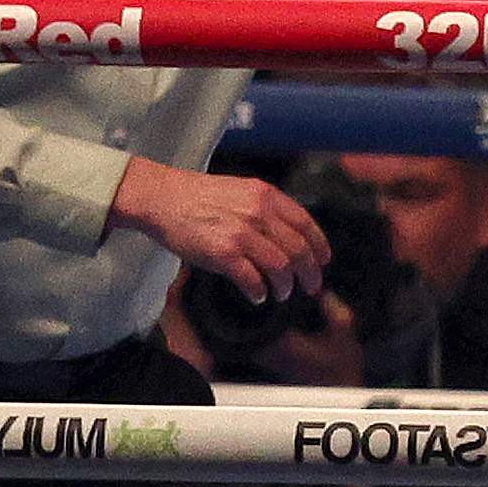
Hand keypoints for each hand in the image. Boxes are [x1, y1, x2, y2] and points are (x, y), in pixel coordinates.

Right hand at [111, 159, 329, 304]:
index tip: (323, 261)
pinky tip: (257, 296)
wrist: (164, 198)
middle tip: (310, 287)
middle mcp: (258, 213)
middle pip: (298, 249)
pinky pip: (252, 280)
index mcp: (266, 195)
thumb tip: (288, 236)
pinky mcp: (223, 253)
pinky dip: (259, 292)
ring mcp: (241, 233)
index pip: (305, 223)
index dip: (319, 246)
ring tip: (281, 293)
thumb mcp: (241, 190)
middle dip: (309, 273)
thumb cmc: (199, 196)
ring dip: (285, 286)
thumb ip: (265, 208)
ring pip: (280, 267)